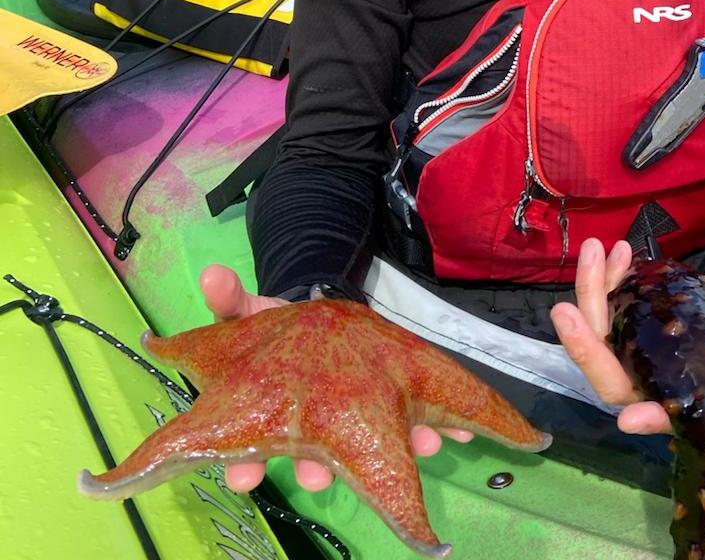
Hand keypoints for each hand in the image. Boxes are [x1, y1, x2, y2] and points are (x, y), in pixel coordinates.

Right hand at [198, 264, 472, 494]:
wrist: (319, 325)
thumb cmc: (281, 330)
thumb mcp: (254, 313)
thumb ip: (230, 300)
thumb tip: (210, 274)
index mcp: (270, 410)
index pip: (248, 445)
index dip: (244, 465)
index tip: (245, 477)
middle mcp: (307, 428)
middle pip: (305, 457)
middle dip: (313, 470)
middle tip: (319, 478)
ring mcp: (348, 424)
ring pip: (361, 448)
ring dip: (380, 456)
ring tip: (402, 451)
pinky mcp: (384, 413)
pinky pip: (404, 427)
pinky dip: (424, 431)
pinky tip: (445, 433)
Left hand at [550, 239, 670, 433]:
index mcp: (684, 390)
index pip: (662, 413)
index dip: (647, 418)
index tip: (630, 418)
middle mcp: (648, 376)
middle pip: (608, 374)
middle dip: (584, 346)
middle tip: (564, 311)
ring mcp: (629, 347)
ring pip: (597, 334)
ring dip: (589, 292)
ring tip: (597, 250)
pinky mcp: (620, 319)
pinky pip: (601, 304)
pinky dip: (603, 277)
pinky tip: (616, 250)